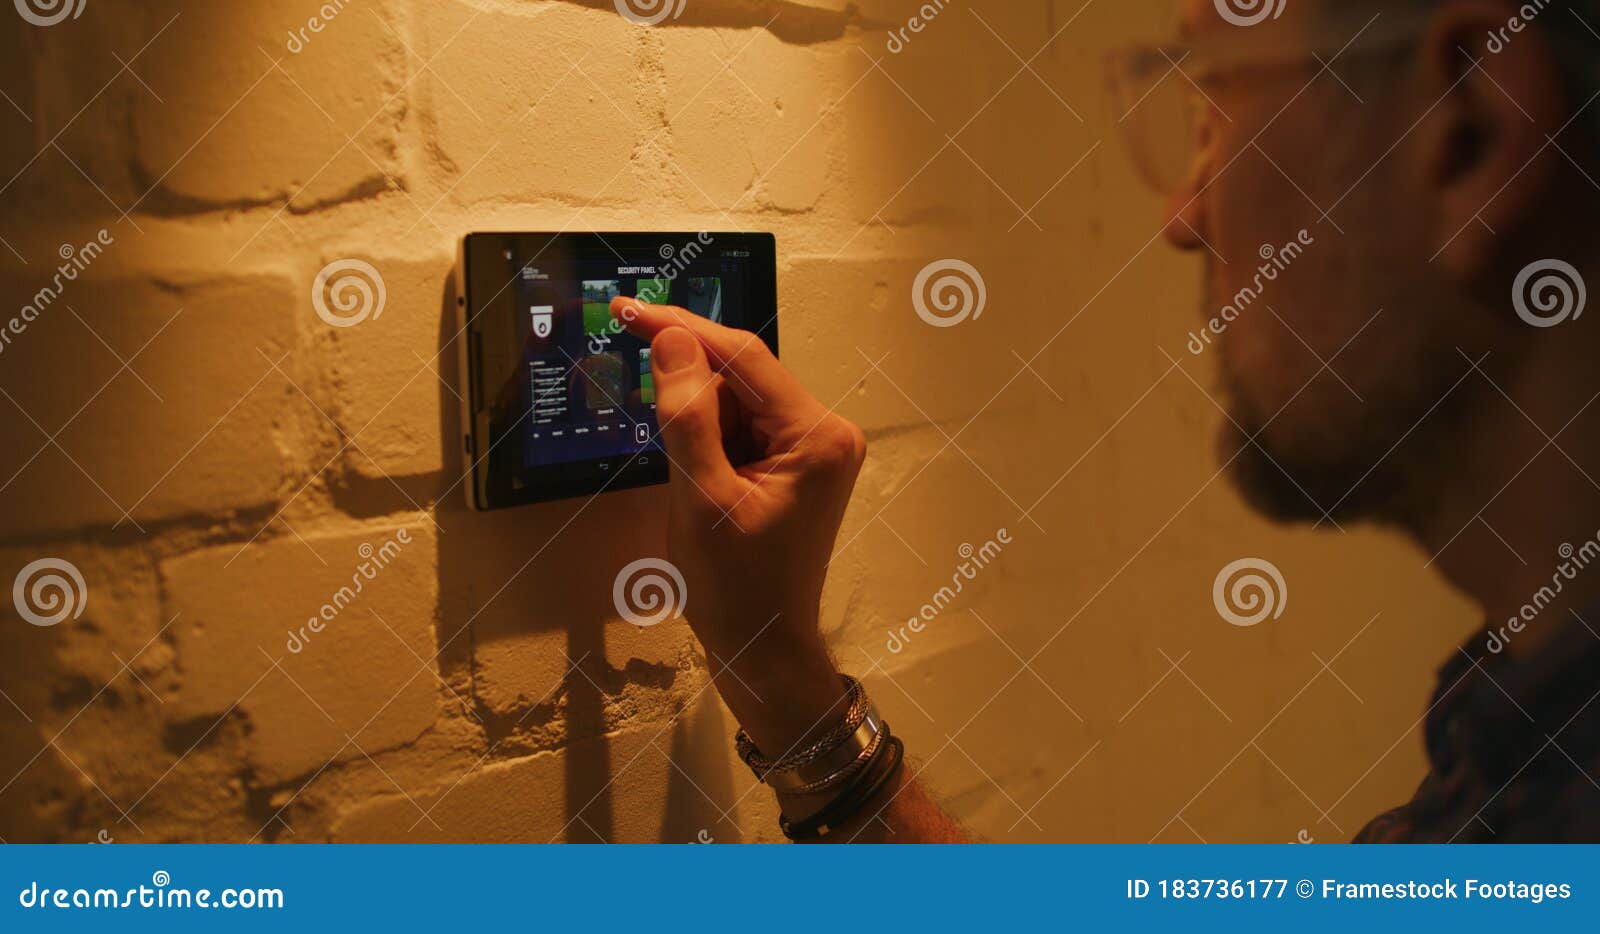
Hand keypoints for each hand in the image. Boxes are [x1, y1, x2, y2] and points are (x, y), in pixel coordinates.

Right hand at [611, 297, 866, 755]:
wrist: (765, 652)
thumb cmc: (738, 591)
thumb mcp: (701, 500)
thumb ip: (687, 417)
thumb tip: (673, 342)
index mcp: (817, 437)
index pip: (744, 357)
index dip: (683, 329)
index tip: (630, 310)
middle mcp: (825, 434)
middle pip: (743, 376)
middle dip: (686, 382)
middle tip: (635, 394)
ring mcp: (812, 451)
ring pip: (738, 402)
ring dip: (694, 417)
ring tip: (680, 476)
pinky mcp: (794, 468)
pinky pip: (742, 430)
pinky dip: (707, 437)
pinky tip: (688, 472)